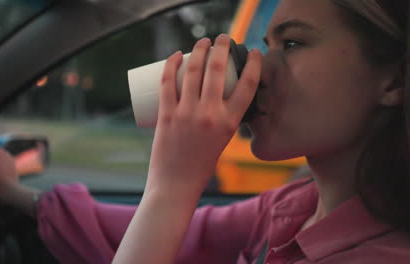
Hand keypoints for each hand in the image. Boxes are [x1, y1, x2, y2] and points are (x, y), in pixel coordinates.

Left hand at [147, 34, 261, 197]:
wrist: (176, 185)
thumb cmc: (200, 164)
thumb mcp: (221, 141)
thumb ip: (220, 119)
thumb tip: (214, 95)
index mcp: (230, 124)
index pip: (248, 85)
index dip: (254, 64)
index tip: (253, 52)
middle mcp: (211, 115)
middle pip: (219, 70)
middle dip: (222, 46)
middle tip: (222, 38)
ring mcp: (187, 114)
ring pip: (193, 71)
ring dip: (199, 49)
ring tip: (202, 42)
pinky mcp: (167, 116)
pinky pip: (168, 83)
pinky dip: (171, 65)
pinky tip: (176, 55)